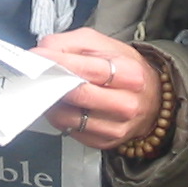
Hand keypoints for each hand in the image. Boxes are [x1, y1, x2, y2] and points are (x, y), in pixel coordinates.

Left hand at [31, 28, 162, 149]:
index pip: (90, 69)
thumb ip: (71, 43)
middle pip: (79, 95)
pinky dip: (60, 117)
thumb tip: (43, 51)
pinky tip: (63, 106)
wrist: (151, 99)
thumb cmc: (124, 68)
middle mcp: (127, 104)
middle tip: (37, 74)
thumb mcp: (102, 45)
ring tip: (50, 89)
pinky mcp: (105, 142)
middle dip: (53, 83)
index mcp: (130, 73)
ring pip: (70, 117)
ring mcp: (116, 127)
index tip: (36, 57)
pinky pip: (71, 131)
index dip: (60, 62)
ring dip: (53, 103)